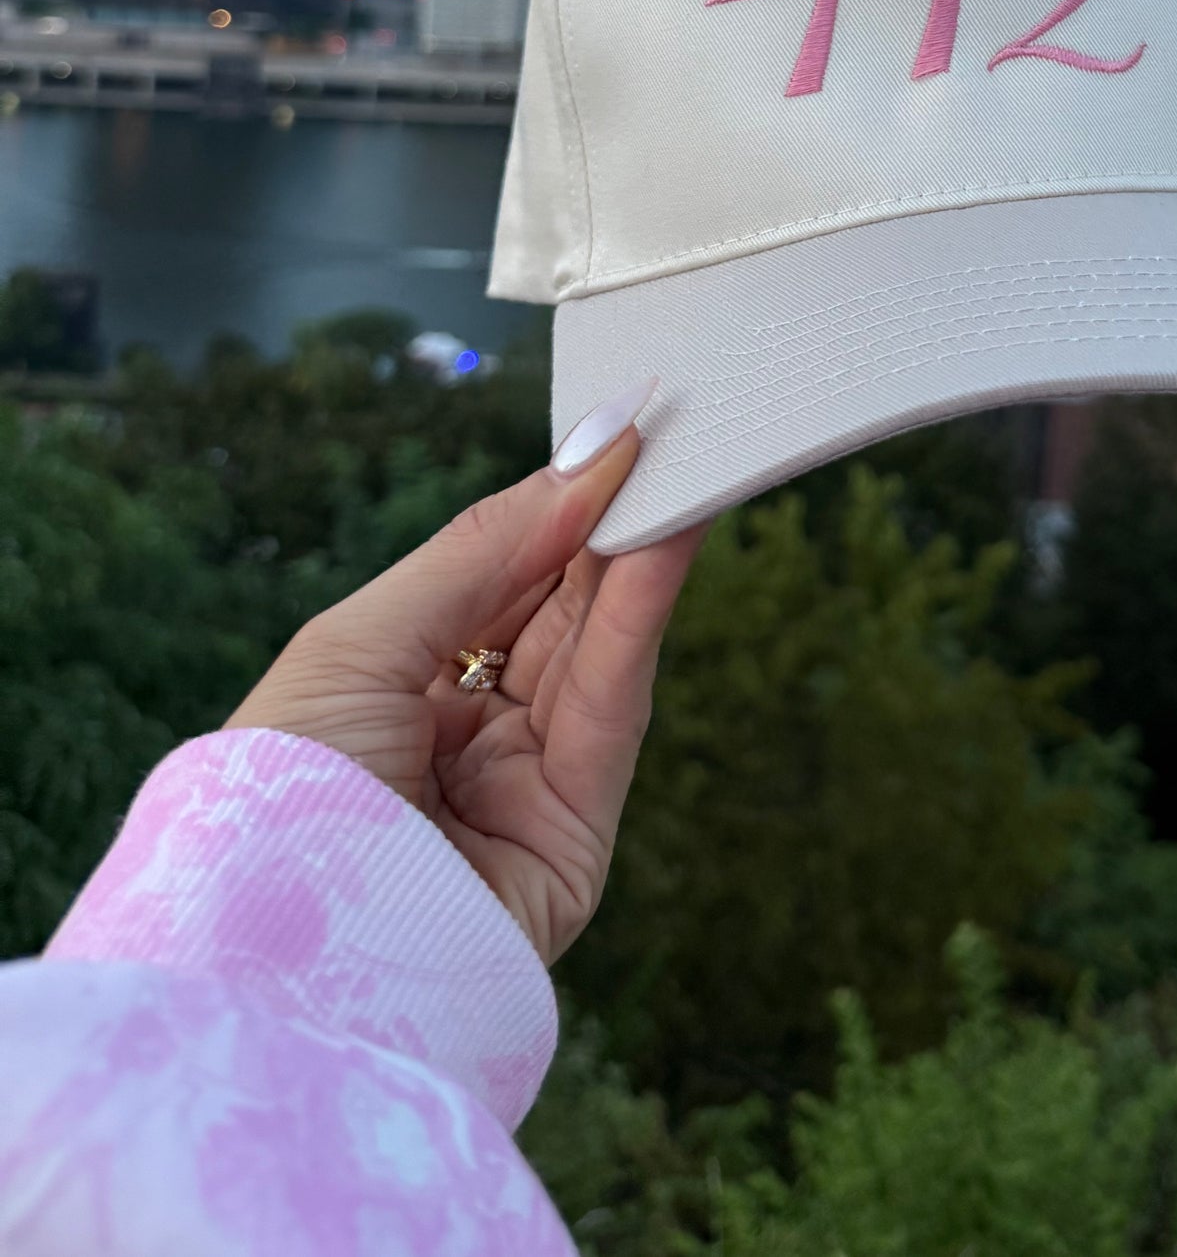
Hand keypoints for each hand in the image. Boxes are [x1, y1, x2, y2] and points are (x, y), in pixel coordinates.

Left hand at [226, 392, 704, 964]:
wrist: (281, 959)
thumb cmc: (282, 788)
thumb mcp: (361, 641)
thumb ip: (482, 550)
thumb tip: (583, 461)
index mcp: (394, 695)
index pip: (491, 584)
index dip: (548, 510)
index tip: (609, 435)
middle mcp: (463, 738)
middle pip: (555, 608)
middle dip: (606, 520)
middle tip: (663, 433)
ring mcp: (523, 786)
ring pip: (596, 647)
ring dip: (640, 554)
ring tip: (680, 467)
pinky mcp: (575, 834)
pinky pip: (614, 704)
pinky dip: (642, 618)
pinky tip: (666, 544)